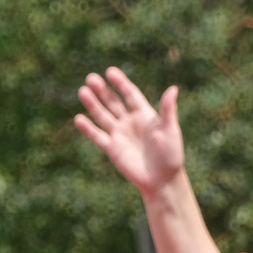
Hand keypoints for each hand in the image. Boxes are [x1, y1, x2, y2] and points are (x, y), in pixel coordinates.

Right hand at [74, 68, 188, 197]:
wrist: (162, 180)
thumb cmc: (170, 155)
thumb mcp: (170, 130)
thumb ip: (168, 110)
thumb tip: (173, 88)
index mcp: (144, 115)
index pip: (130, 94)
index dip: (120, 83)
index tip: (110, 72)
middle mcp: (130, 122)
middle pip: (113, 102)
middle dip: (103, 90)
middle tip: (91, 78)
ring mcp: (120, 134)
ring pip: (103, 115)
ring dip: (93, 104)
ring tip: (83, 91)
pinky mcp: (112, 148)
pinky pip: (98, 136)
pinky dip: (88, 128)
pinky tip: (78, 119)